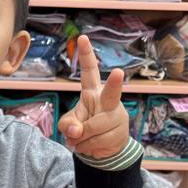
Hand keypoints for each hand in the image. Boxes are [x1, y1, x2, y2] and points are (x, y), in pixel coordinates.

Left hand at [58, 35, 130, 158]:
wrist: (103, 149)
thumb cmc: (84, 130)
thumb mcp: (69, 124)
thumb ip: (66, 124)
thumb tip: (75, 130)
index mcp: (93, 93)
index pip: (90, 72)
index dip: (87, 55)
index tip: (83, 38)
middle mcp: (108, 101)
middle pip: (111, 93)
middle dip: (114, 84)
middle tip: (117, 72)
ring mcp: (116, 117)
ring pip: (93, 128)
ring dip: (81, 139)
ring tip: (83, 140)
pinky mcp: (120, 133)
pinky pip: (97, 142)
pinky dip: (87, 148)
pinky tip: (92, 146)